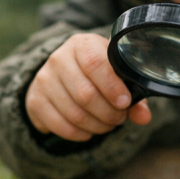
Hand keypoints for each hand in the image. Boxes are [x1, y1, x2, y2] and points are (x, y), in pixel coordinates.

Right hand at [25, 33, 151, 141]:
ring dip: (97, 126)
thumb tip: (144, 117)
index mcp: (82, 44)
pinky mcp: (35, 101)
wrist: (62, 73)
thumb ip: (134, 95)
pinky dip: (80, 134)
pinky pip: (60, 125)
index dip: (112, 87)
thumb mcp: (116, 74)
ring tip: (107, 124)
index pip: (94, 63)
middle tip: (119, 118)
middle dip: (108, 113)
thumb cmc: (97, 73)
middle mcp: (59, 58)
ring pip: (74, 113)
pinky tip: (89, 131)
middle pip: (85, 94)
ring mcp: (44, 80)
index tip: (125, 102)